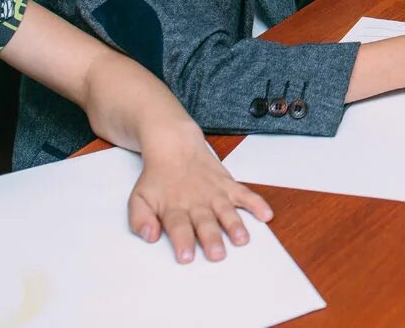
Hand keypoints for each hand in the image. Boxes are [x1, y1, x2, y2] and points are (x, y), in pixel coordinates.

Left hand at [128, 126, 273, 263]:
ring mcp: (214, 194)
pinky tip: (266, 214)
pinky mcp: (228, 186)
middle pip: (204, 222)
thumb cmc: (158, 179)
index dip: (182, 242)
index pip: (178, 227)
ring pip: (226, 211)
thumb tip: (149, 236)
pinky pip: (245, 194)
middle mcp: (196, 202)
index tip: (186, 257)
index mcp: (173, 208)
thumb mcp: (138, 198)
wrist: (175, 147)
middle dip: (211, 238)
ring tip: (241, 239)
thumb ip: (140, 219)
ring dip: (235, 224)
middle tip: (217, 254)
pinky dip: (257, 204)